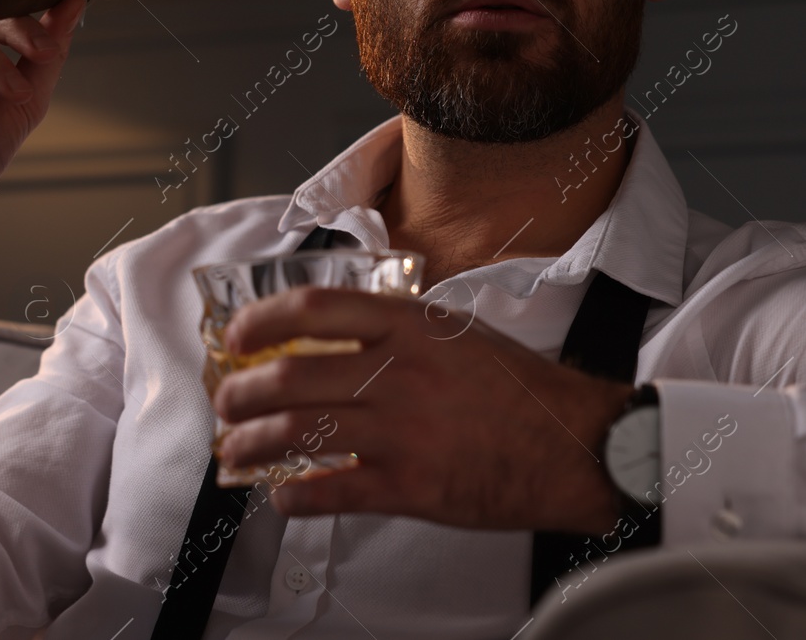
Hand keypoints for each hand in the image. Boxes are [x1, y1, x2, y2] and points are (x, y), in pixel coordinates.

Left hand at [211, 287, 634, 532]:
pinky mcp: (411, 487)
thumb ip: (396, 328)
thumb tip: (331, 333)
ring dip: (253, 444)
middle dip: (242, 393)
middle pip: (291, 376)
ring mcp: (403, 431)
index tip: (238, 337)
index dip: (262, 320)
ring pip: (298, 433)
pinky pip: (332, 491)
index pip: (314, 309)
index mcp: (411, 326)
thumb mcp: (456, 332)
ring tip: (237, 450)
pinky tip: (282, 495)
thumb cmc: (520, 389)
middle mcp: (400, 373)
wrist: (577, 445)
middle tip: (228, 404)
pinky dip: (295, 496)